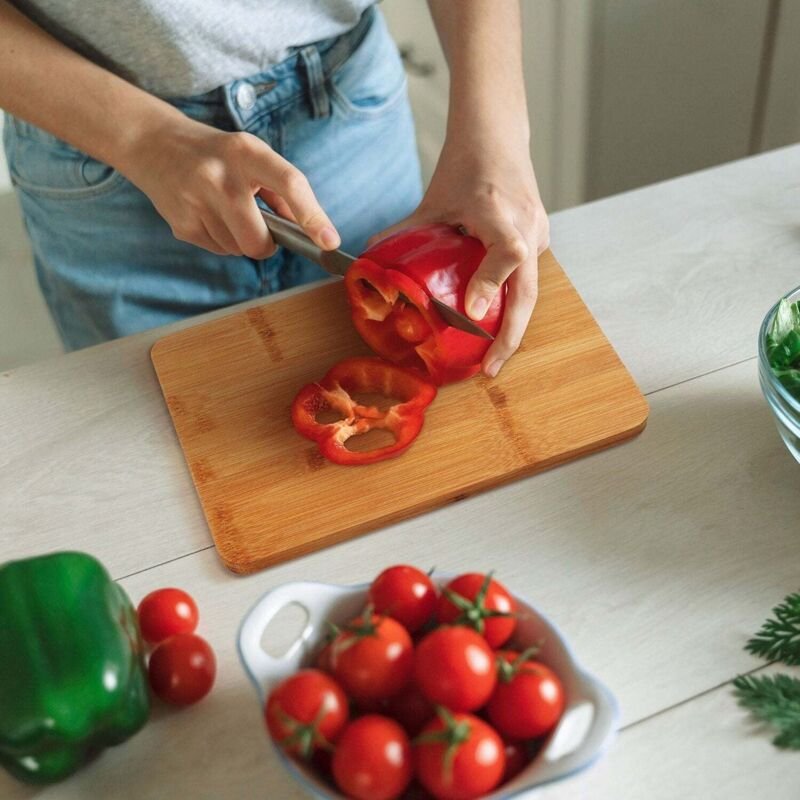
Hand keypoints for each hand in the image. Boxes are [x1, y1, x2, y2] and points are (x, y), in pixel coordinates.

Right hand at [124, 117, 339, 257]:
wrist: (153, 144)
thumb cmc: (217, 153)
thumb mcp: (252, 155)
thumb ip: (283, 190)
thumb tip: (311, 230)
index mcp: (246, 152)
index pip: (289, 183)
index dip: (313, 216)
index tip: (329, 240)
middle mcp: (220, 177)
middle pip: (258, 240)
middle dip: (265, 245)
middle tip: (260, 227)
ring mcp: (197, 202)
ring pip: (238, 249)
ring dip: (240, 239)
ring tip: (224, 210)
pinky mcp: (181, 224)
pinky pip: (218, 250)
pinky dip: (221, 239)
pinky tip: (207, 214)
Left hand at [369, 140, 548, 377]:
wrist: (498, 133)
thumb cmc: (465, 163)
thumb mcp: (433, 200)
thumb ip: (407, 232)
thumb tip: (372, 262)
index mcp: (498, 210)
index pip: (508, 251)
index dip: (491, 284)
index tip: (472, 315)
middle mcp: (526, 223)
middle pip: (527, 289)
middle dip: (509, 335)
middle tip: (489, 368)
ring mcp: (539, 231)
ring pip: (528, 288)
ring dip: (512, 325)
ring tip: (492, 358)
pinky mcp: (540, 236)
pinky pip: (527, 277)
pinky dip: (512, 304)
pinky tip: (495, 327)